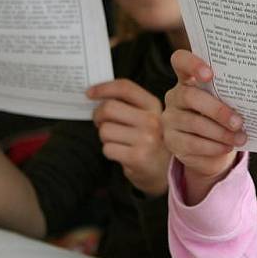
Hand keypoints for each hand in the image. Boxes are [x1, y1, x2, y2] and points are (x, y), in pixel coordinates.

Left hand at [87, 79, 169, 194]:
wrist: (165, 169)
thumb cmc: (151, 139)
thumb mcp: (148, 115)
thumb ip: (128, 103)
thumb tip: (97, 94)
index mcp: (153, 105)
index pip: (125, 88)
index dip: (103, 88)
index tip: (90, 93)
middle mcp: (152, 120)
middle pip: (109, 108)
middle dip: (98, 115)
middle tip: (101, 122)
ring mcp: (146, 139)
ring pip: (105, 130)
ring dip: (105, 137)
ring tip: (117, 140)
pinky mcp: (137, 157)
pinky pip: (107, 149)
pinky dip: (110, 151)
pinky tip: (122, 152)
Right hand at [162, 50, 245, 203]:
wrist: (212, 149)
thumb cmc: (223, 117)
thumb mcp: (227, 102)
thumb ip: (231, 95)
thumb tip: (255, 96)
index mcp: (188, 79)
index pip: (180, 60)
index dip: (192, 64)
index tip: (210, 74)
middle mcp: (175, 96)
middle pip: (190, 96)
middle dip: (217, 110)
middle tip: (238, 122)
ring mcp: (170, 119)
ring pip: (193, 123)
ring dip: (220, 132)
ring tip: (240, 137)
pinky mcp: (171, 141)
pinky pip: (192, 144)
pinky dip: (213, 146)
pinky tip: (228, 146)